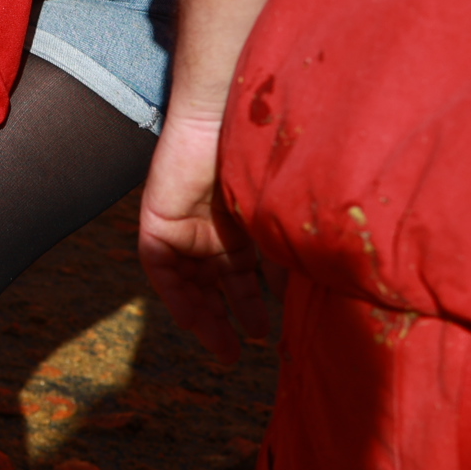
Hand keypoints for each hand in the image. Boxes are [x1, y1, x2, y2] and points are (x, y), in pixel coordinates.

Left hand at [137, 109, 269, 364]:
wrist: (230, 117)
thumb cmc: (265, 158)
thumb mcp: (280, 219)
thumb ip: (289, 257)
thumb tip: (312, 298)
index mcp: (242, 227)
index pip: (246, 276)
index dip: (256, 306)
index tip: (270, 337)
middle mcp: (213, 230)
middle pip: (217, 285)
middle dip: (229, 320)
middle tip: (242, 352)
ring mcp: (185, 226)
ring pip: (191, 283)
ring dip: (206, 316)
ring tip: (227, 347)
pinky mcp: (158, 222)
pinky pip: (162, 269)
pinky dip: (178, 295)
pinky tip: (196, 320)